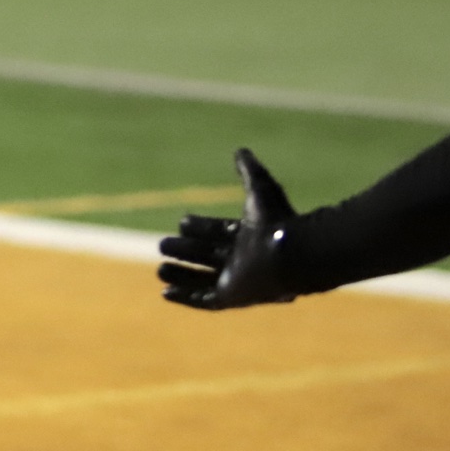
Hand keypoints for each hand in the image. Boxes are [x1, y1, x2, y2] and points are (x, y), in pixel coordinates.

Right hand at [158, 148, 300, 309]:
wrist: (290, 254)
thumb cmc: (275, 221)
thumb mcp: (259, 188)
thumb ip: (248, 170)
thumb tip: (240, 150)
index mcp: (248, 236)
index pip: (218, 232)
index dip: (200, 228)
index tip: (182, 222)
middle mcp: (241, 259)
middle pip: (207, 255)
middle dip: (185, 251)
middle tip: (161, 244)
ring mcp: (236, 280)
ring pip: (202, 278)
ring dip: (181, 276)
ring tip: (159, 270)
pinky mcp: (231, 297)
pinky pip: (204, 300)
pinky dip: (185, 297)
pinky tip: (165, 293)